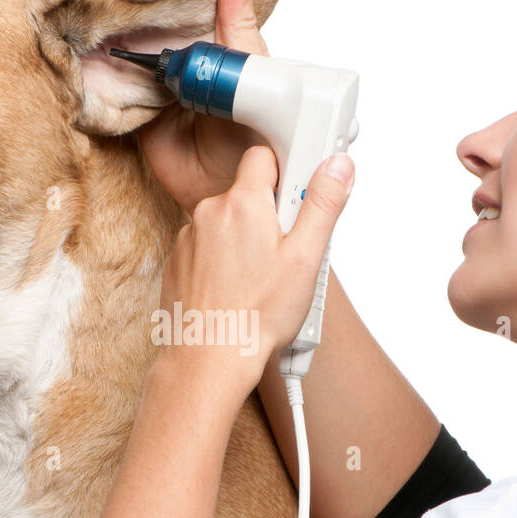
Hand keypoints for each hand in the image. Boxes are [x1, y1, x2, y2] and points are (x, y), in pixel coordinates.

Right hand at [70, 0, 271, 212]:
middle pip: (158, 7)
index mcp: (218, 41)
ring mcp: (157, 76)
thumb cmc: (253, 142)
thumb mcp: (252, 78)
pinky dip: (88, 47)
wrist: (224, 190)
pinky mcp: (134, 101)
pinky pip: (109, 71)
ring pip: (129, 31)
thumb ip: (239, 30)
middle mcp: (187, 53)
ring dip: (106, 3)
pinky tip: (73, 23)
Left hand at [153, 145, 354, 394]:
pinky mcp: (178, 264)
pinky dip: (222, 263)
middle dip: (270, 216)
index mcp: (242, 203)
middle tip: (288, 254)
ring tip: (262, 282)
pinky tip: (238, 292)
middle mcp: (209, 213)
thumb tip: (338, 167)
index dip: (287, 175)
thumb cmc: (257, 316)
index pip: (264, 158)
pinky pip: (207, 250)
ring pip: (227, 225)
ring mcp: (189, 239)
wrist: (209, 360)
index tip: (300, 201)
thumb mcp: (306, 258)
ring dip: (245, 241)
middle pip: (247, 195)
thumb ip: (323, 204)